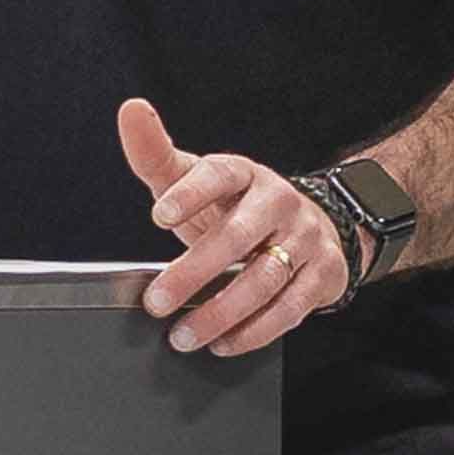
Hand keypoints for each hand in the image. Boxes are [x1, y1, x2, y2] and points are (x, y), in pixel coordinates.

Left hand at [115, 100, 351, 357]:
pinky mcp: (323, 275)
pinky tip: (222, 343)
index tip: (159, 217)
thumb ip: (156, 153)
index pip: (218, 175)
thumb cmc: (235, 206)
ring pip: (264, 279)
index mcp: (243, 173)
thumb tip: (130, 110)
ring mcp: (304, 239)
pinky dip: (254, 331)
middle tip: (157, 302)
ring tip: (182, 335)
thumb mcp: (194, 178)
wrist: (308, 227)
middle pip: (237, 236)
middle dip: (194, 272)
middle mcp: (278, 201)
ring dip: (220, 312)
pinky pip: (290, 309)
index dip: (190, 194)